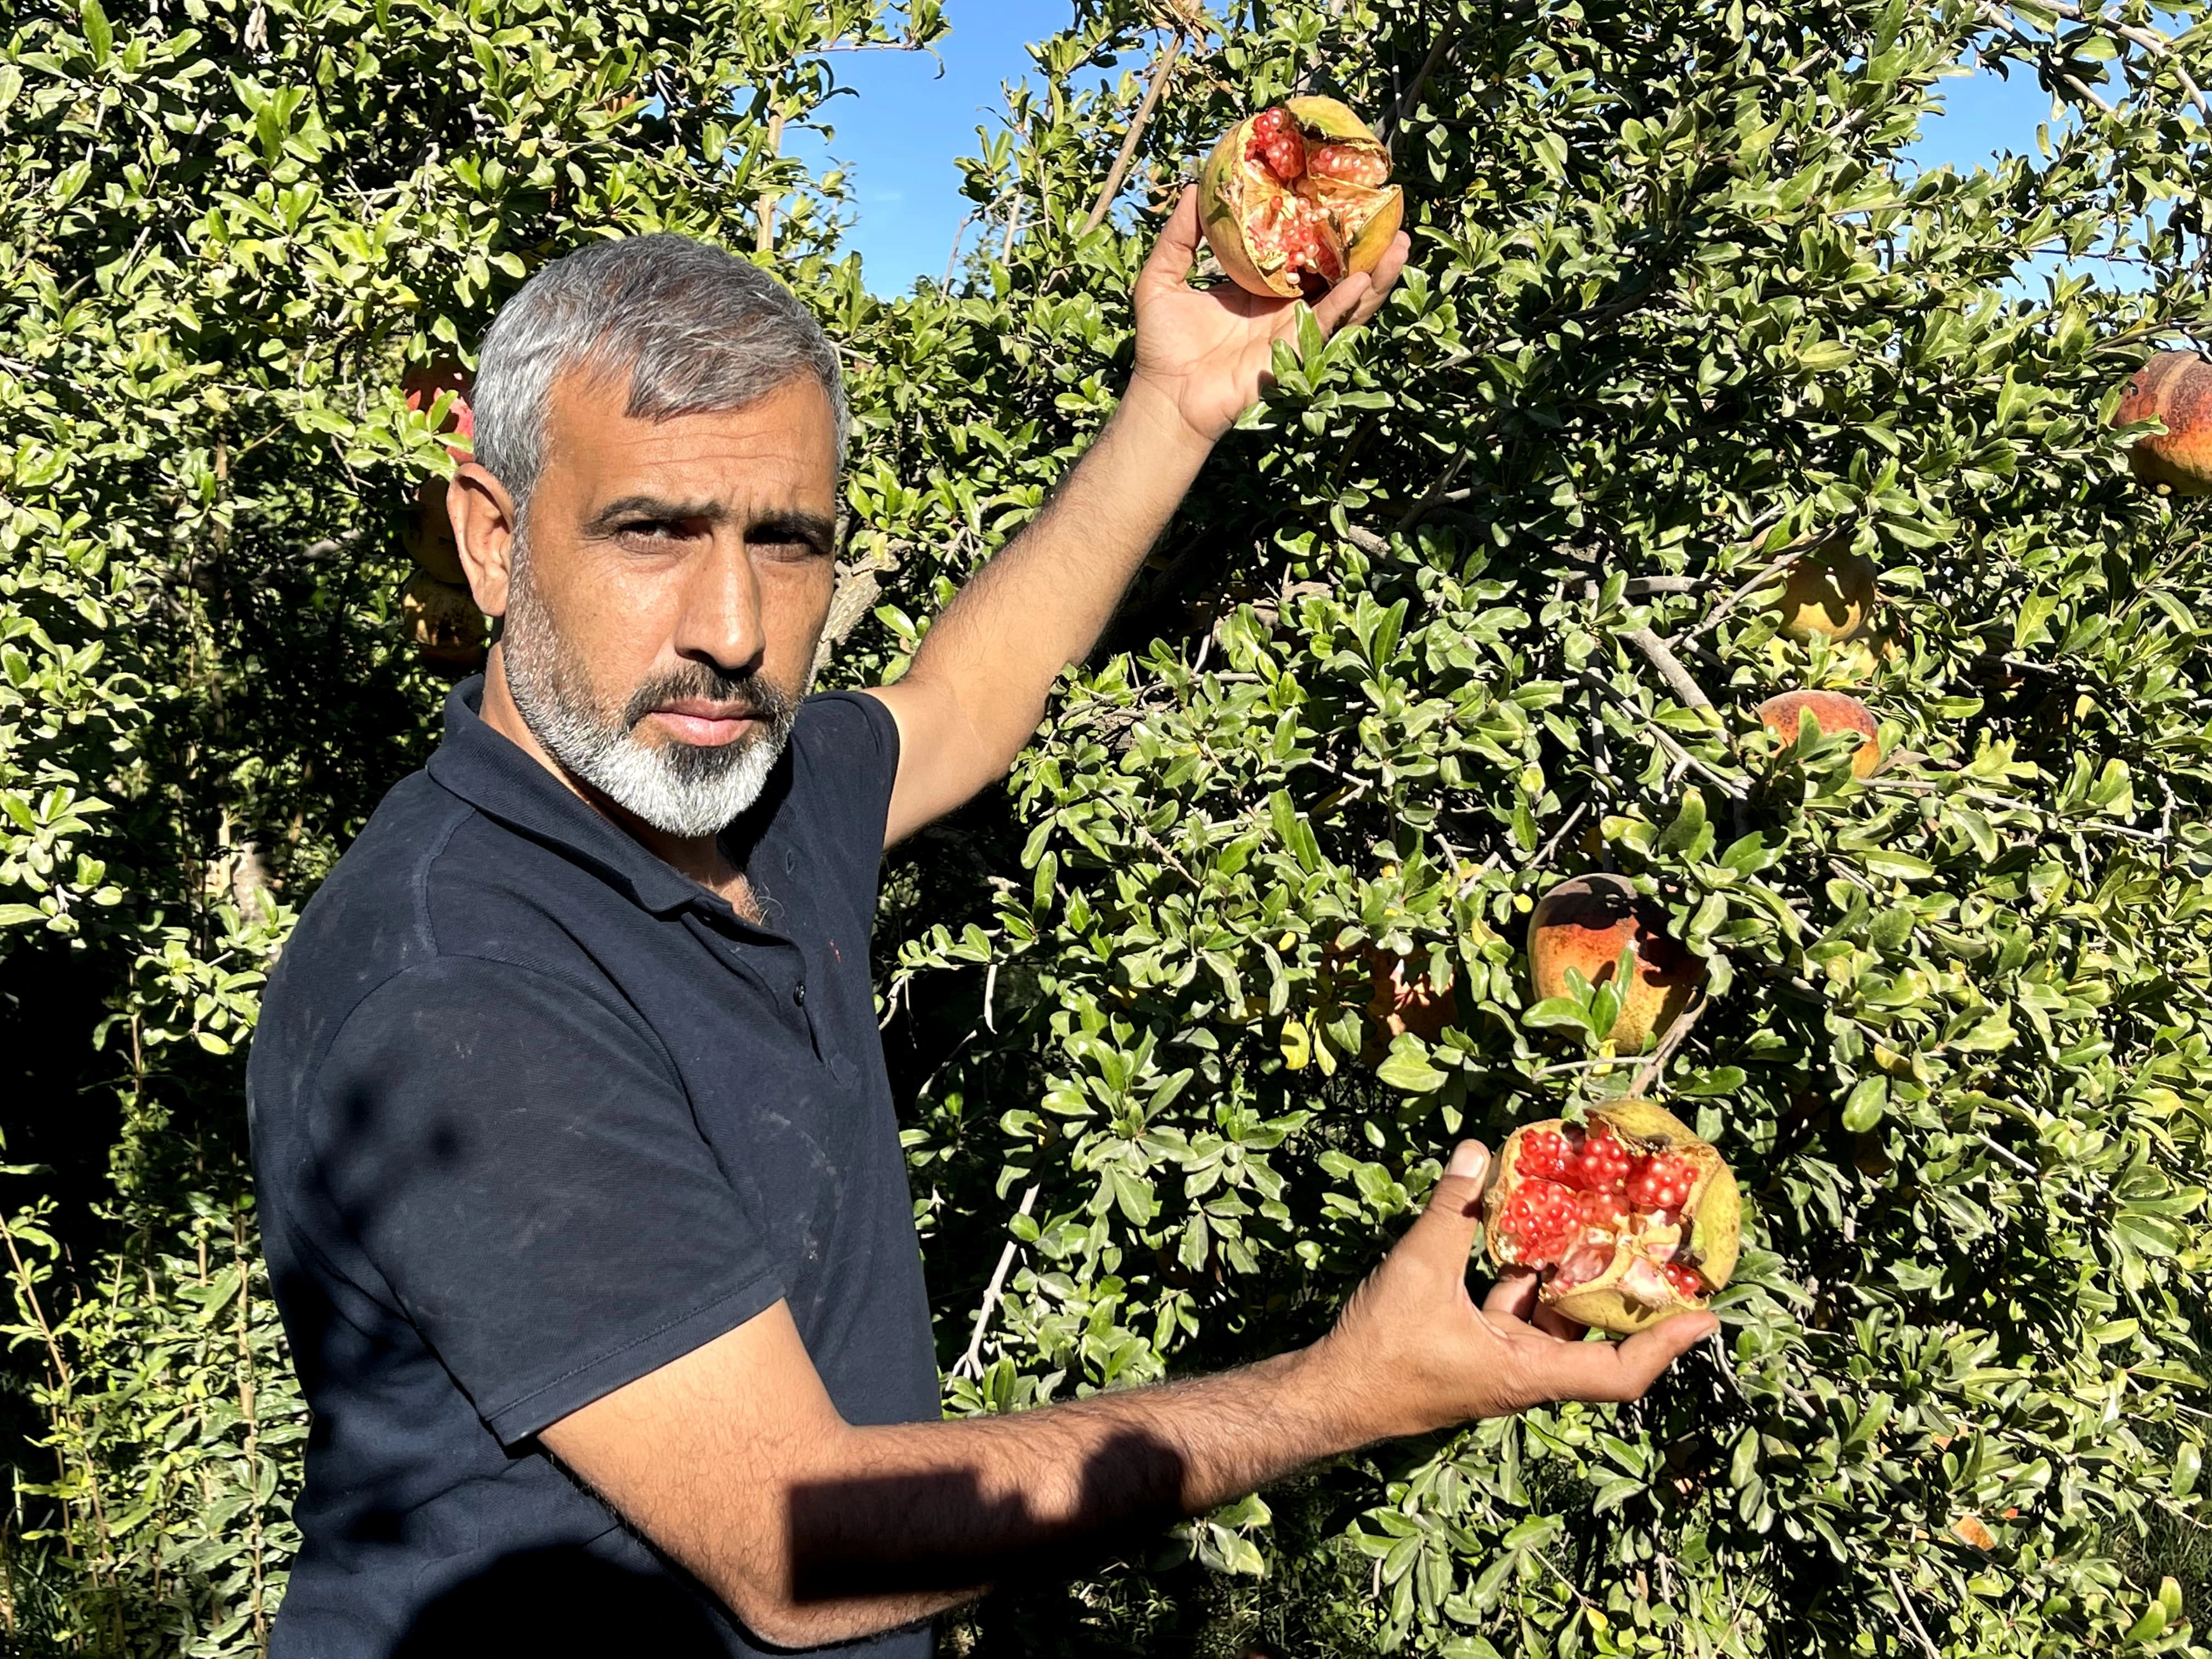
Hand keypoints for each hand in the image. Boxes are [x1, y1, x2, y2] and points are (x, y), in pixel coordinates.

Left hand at [1124, 185, 1411, 451]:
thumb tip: (1196, 188)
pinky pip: (1328, 325)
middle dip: (1367, 245)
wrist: (1166, 396)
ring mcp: (1295, 328)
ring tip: (1400, 242)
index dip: (1324, 223)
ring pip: (1347, 298)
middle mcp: (1286, 304)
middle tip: (1391, 212)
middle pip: (1336, 270)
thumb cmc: (1163, 344)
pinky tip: (1364, 280)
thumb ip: (1179, 236)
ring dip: (1377, 273)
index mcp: (1262, 284)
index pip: (1302, 247)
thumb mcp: (1163, 278)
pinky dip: (1347, 304)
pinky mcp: (1295, 351)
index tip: (1344, 190)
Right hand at [1308, 1142, 1717, 1441]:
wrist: (1331, 1395)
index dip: (1666, 1345)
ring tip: (1591, 1227)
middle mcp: (1522, 1372)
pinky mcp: (1471, 1350)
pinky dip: (1521, 1277)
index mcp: (1526, 1371)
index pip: (1618, 1372)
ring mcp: (1497, 1362)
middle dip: (1622, 1296)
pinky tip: (1515, 1233)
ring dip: (1568, 1279)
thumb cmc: (1382, 1350)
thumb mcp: (1419, 1271)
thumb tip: (1477, 1153)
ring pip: (1550, 1321)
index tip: (1706, 1317)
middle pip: (1592, 1340)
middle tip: (1652, 1251)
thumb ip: (1451, 1211)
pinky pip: (1512, 1312)